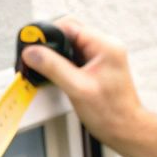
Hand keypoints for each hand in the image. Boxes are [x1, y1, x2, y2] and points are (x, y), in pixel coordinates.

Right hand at [19, 17, 148, 147]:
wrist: (125, 130)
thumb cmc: (110, 113)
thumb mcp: (76, 88)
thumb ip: (52, 67)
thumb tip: (32, 52)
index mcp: (105, 46)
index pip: (69, 26)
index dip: (48, 34)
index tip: (32, 43)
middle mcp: (106, 47)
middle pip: (70, 33)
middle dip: (51, 44)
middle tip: (36, 57)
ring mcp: (104, 56)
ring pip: (72, 45)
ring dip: (57, 55)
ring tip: (47, 69)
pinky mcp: (99, 66)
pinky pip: (76, 56)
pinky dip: (64, 63)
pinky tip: (59, 75)